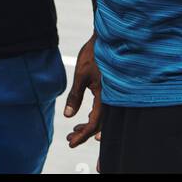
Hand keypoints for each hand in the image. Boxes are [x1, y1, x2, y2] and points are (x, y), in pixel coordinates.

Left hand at [65, 33, 103, 147]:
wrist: (111, 39)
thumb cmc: (95, 54)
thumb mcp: (81, 75)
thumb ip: (75, 96)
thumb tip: (67, 116)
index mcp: (107, 96)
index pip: (95, 124)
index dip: (83, 136)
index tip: (71, 143)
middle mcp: (114, 99)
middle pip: (101, 125)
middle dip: (84, 134)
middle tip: (70, 139)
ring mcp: (115, 96)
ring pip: (103, 119)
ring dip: (88, 126)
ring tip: (73, 130)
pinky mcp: (113, 91)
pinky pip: (105, 110)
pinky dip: (94, 117)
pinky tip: (84, 119)